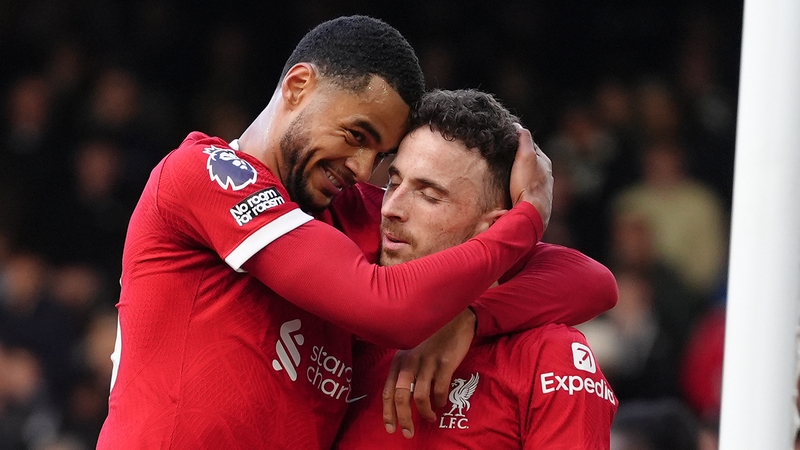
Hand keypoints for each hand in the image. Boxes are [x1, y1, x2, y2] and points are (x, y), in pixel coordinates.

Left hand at [382, 309, 475, 437]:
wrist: (455, 318)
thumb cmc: (431, 337)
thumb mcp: (411, 350)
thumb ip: (404, 369)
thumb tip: (400, 396)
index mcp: (399, 359)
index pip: (387, 391)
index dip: (388, 412)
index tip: (390, 428)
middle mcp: (410, 361)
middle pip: (401, 397)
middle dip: (403, 419)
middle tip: (408, 432)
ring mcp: (427, 362)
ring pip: (420, 396)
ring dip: (424, 412)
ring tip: (430, 417)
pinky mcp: (445, 362)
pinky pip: (440, 389)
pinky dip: (439, 401)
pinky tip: (441, 403)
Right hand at [509, 125, 552, 228]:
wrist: (532, 213)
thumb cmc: (528, 184)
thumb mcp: (525, 156)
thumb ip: (524, 140)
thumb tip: (518, 126)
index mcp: (545, 162)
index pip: (532, 146)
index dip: (519, 141)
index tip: (507, 138)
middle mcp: (546, 175)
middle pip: (531, 161)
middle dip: (520, 157)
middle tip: (504, 154)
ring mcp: (542, 188)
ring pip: (529, 176)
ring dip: (520, 172)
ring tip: (506, 171)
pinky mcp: (535, 200)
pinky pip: (526, 188)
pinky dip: (519, 184)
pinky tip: (512, 188)